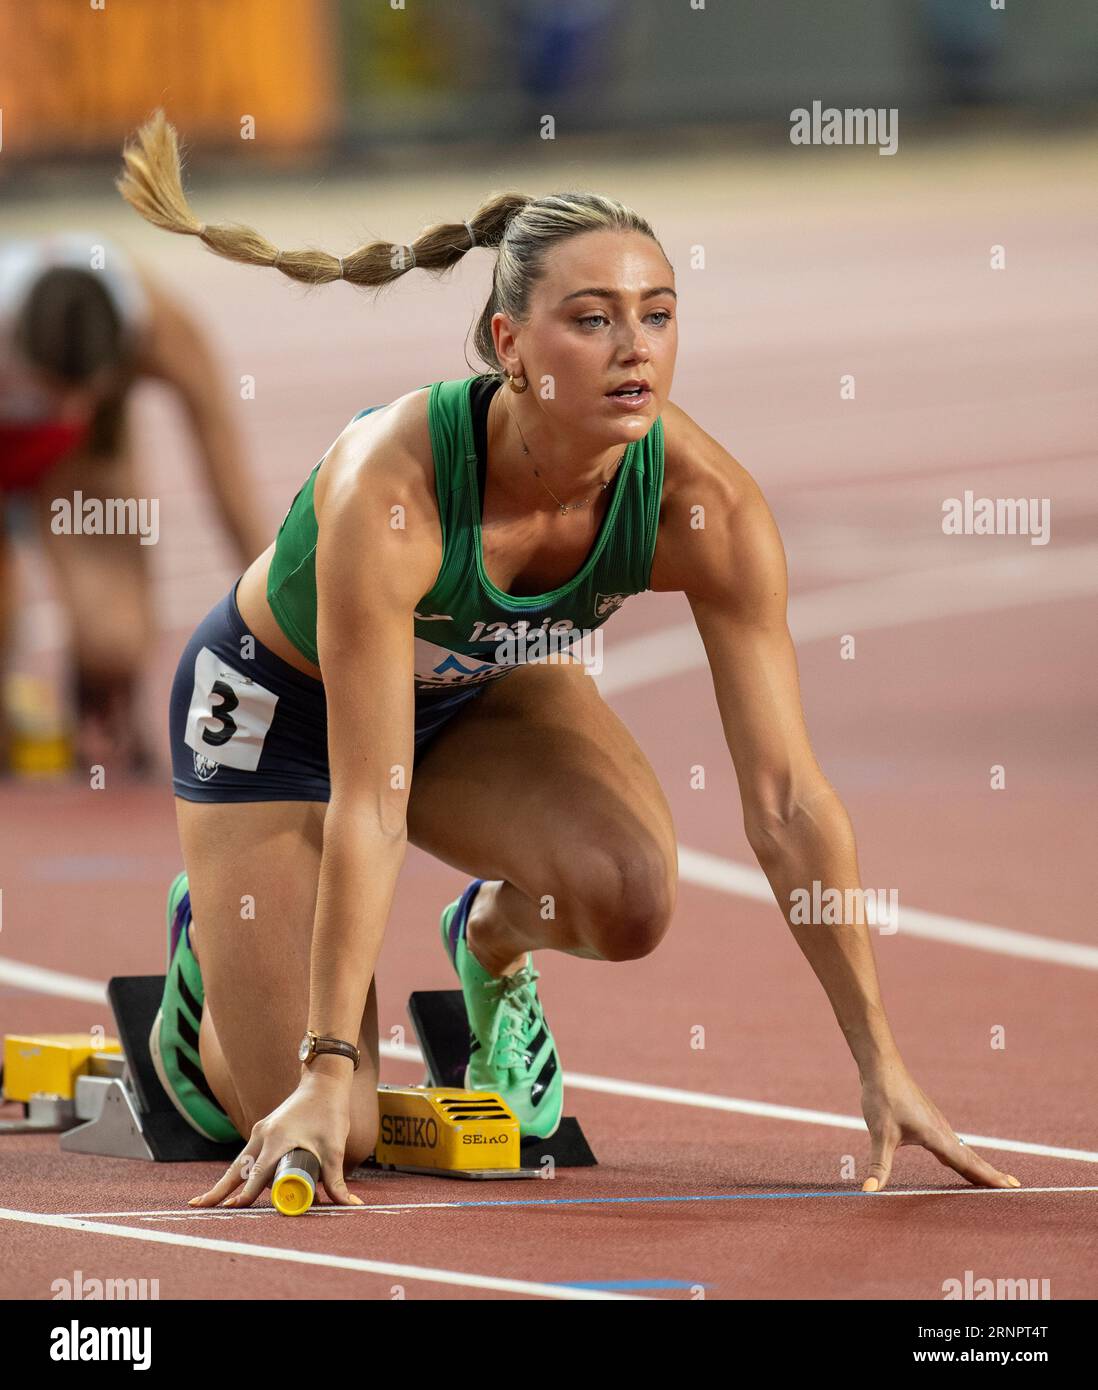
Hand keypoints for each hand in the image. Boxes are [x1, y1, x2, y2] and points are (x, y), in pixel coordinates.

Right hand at [188, 1073, 363, 1209]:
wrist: (324, 1082)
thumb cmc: (329, 1112)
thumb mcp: (334, 1148)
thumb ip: (337, 1180)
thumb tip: (351, 1204)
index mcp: (276, 1139)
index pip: (256, 1173)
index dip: (247, 1193)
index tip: (234, 1209)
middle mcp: (263, 1135)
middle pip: (236, 1168)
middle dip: (219, 1189)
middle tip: (198, 1206)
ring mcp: (261, 1131)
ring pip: (239, 1161)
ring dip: (226, 1181)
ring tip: (209, 1201)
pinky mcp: (265, 1130)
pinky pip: (248, 1154)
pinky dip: (239, 1170)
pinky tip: (232, 1184)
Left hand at [859, 1061, 1020, 1191]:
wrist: (881, 1067)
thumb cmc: (882, 1098)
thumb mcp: (880, 1134)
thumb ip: (879, 1165)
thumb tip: (868, 1191)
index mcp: (936, 1136)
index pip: (967, 1162)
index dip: (988, 1177)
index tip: (1011, 1187)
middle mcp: (942, 1130)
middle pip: (970, 1158)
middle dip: (990, 1174)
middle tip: (1014, 1187)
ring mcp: (936, 1124)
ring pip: (961, 1150)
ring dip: (976, 1166)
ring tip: (991, 1180)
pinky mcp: (928, 1120)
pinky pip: (951, 1144)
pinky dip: (960, 1157)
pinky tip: (956, 1162)